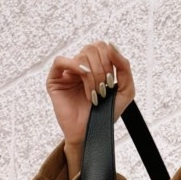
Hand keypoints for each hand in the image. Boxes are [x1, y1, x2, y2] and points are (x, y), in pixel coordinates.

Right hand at [45, 41, 134, 155]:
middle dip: (102, 70)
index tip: (111, 83)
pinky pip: (61, 61)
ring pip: (81, 57)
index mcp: (97, 66)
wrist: (92, 133)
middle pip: (93, 49)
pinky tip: (82, 79)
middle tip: (103, 90)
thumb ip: (124, 67)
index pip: (103, 47)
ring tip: (93, 95)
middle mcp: (82, 66)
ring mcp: (68, 72)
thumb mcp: (126, 90)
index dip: (110, 61)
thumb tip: (111, 45)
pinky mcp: (55, 80)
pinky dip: (75, 67)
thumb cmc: (106, 114)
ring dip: (92, 77)